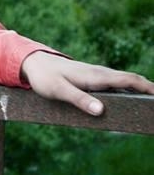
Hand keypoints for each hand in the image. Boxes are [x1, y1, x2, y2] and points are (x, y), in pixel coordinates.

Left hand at [20, 51, 153, 115]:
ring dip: (140, 89)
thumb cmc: (45, 78)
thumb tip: (100, 111)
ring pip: (125, 81)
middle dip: (149, 89)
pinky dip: (128, 88)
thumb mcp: (59, 91)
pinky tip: (130, 98)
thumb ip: (79, 100)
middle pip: (132, 80)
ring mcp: (97, 74)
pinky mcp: (93, 78)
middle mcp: (101, 73)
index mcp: (97, 76)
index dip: (148, 88)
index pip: (130, 81)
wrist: (33, 63)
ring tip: (151, 101)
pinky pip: (116, 83)